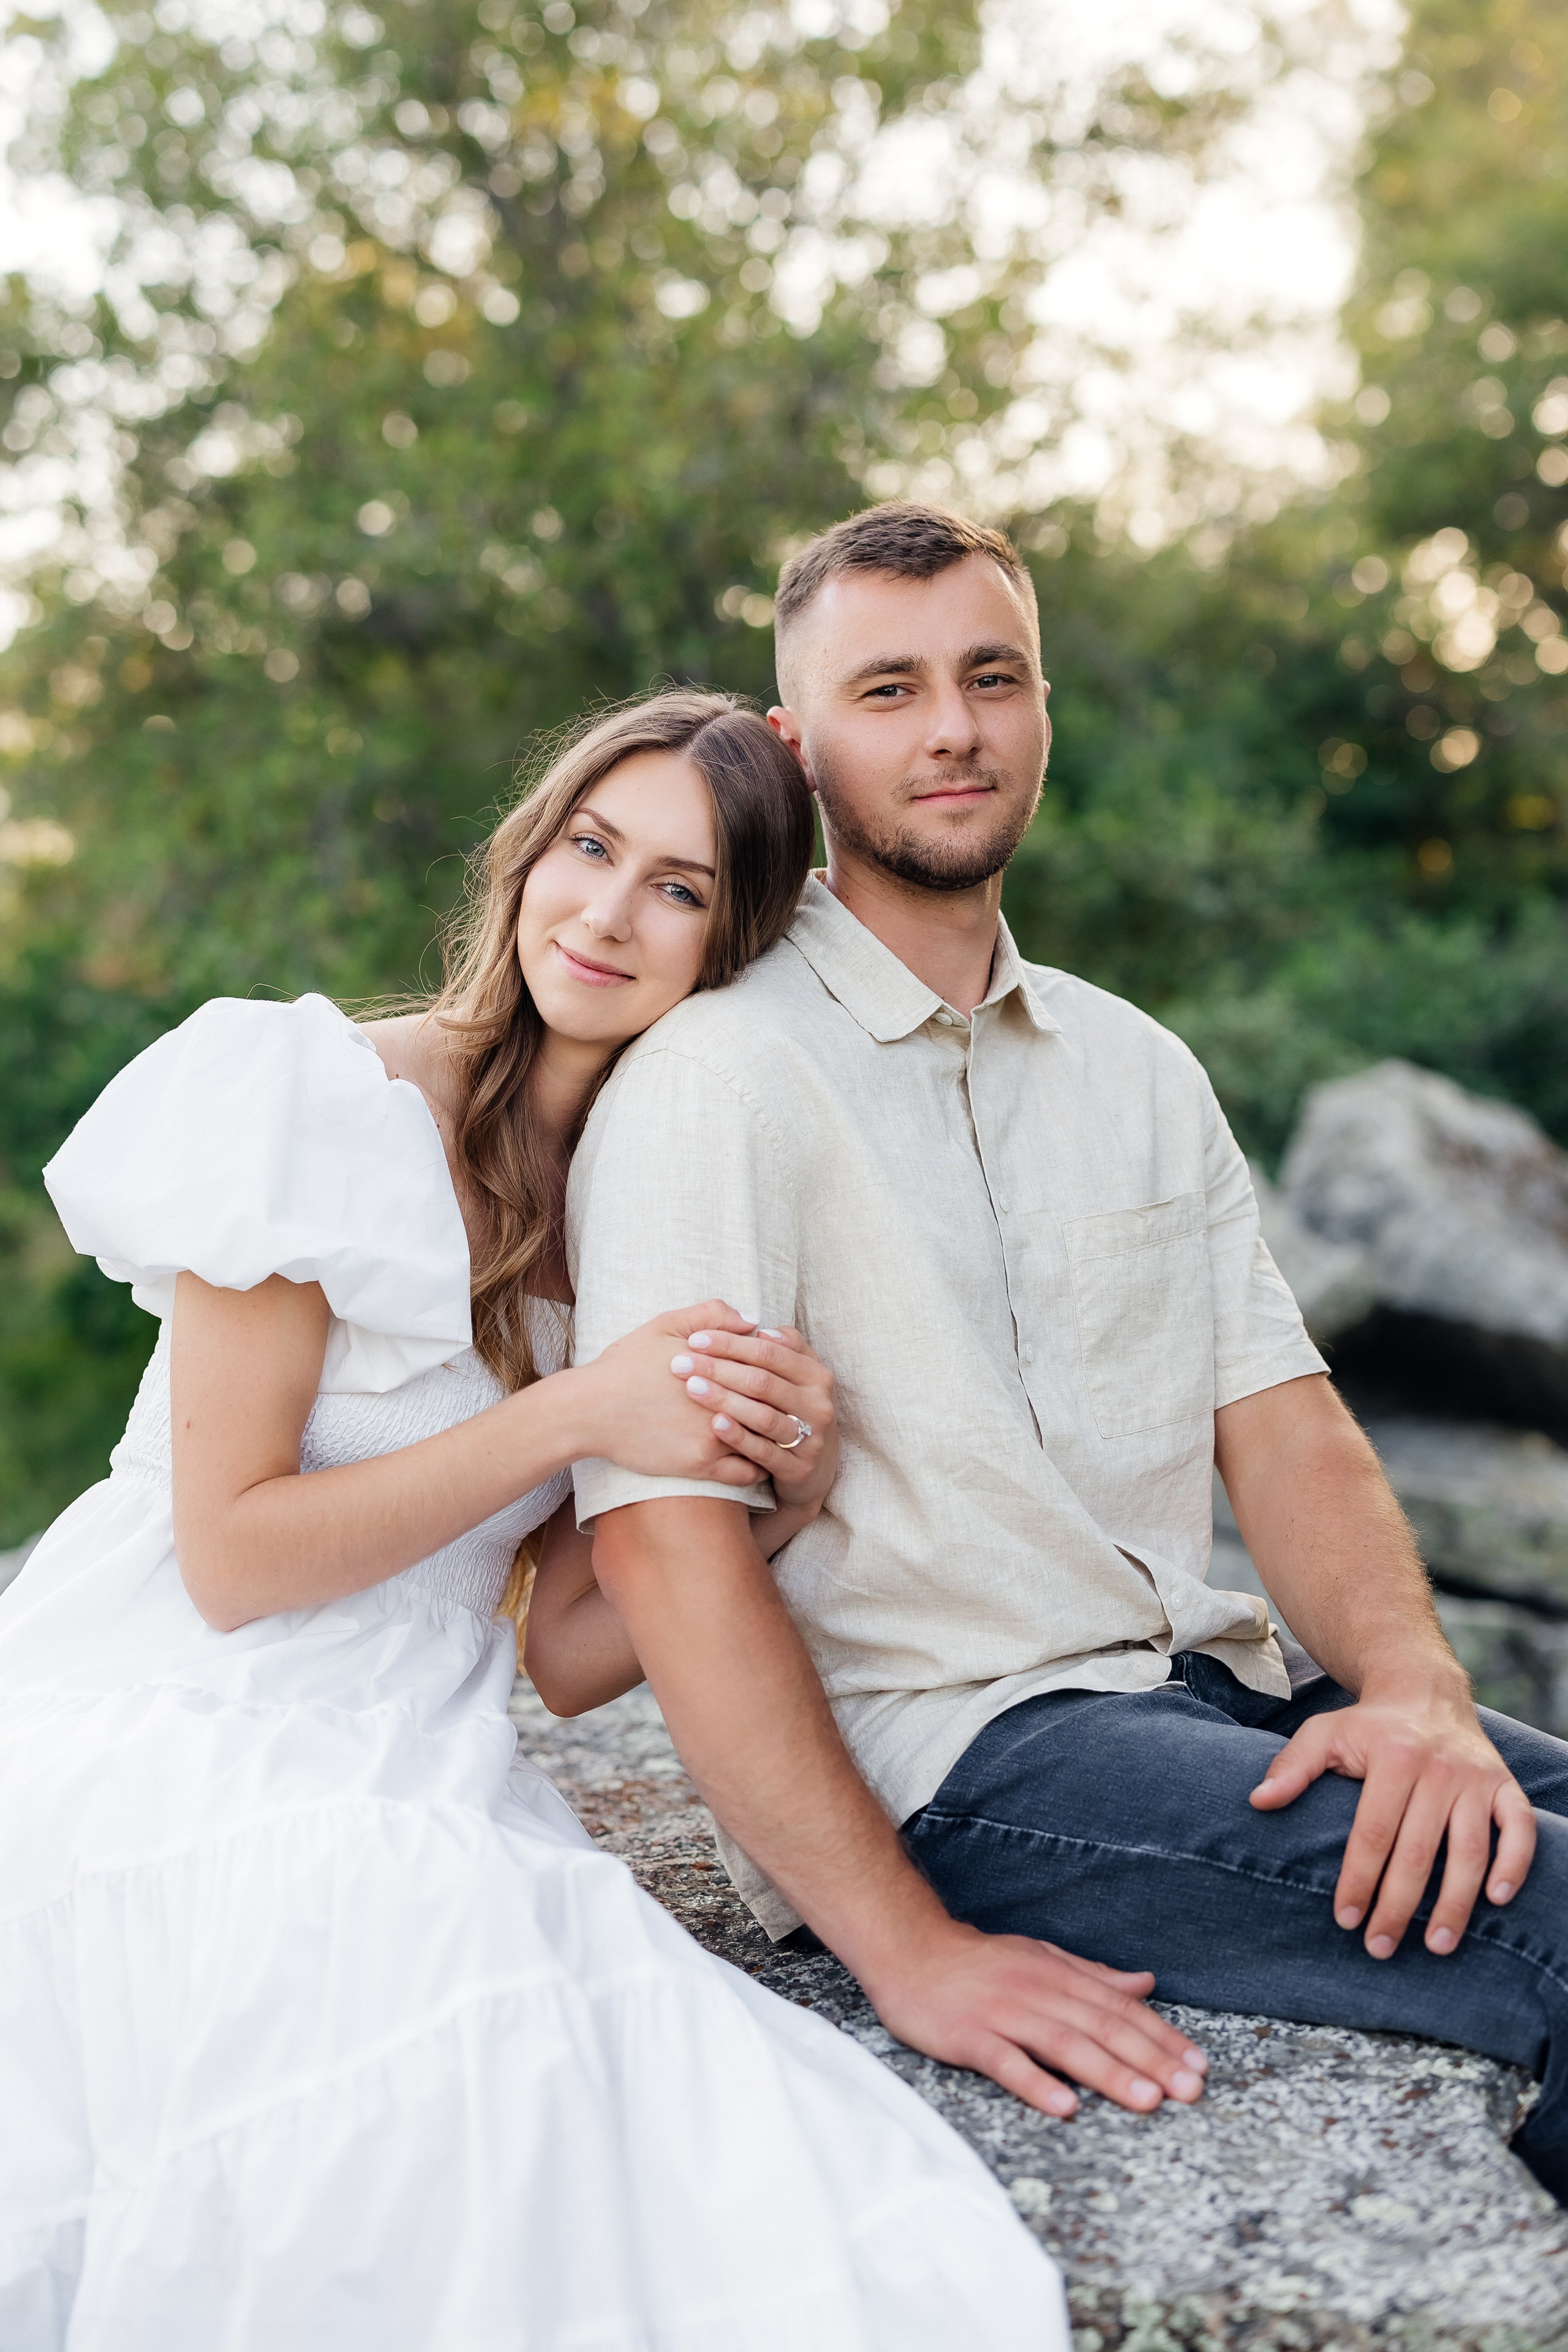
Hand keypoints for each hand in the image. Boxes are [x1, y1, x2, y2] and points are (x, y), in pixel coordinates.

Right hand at [579, 1302, 769, 1486]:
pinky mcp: (701, 1465)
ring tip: (781, 1437)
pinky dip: (757, 1467)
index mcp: (720, 1362)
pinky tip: (758, 1461)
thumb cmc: (626, 1364)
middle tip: (791, 1408)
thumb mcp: (666, 1325)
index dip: (778, 1370)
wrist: (590, 1409)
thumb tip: (753, 1321)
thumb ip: (712, 1315)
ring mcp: (714, 1434)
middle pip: (772, 1403)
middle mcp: (723, 1399)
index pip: (768, 1365)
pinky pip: (747, 1472)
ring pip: (765, 1440)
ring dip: (775, 1438)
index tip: (782, 1376)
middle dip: (784, 1405)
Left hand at [668, 1323, 837, 1512]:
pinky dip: (738, 1437)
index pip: (770, 1352)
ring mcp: (810, 1438)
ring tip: (691, 1388)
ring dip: (724, 1400)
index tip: (694, 1339)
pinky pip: (764, 1451)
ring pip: (762, 1416)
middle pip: (762, 1382)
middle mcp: (817, 1404)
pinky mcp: (798, 1469)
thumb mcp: (798, 1377)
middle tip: (680, 1363)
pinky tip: (714, 1424)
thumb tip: (761, 1329)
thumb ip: (784, 1347)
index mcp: (816, 1375)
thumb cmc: (794, 1411)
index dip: (731, 1343)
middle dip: (718, 1369)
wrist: (815, 1469)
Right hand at [862, 1922, 1208, 2119]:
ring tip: (1148, 2101)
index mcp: (1058, 1975)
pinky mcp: (968, 2036)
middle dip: (1151, 2060)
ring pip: (1064, 2044)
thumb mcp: (1041, 1958)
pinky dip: (1036, 2084)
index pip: (1120, 2008)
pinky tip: (1063, 2107)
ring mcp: (1003, 2013)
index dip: (1162, 2036)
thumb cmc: (980, 1963)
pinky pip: (1006, 2063)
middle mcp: (1037, 1991)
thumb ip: (1093, 1975)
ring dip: (1109, 2073)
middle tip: (1190, 2090)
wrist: (910, 1951)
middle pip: (1102, 2027)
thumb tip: (1145, 1983)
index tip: (1198, 2065)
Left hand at [1249, 1679, 1536, 1956]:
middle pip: (1419, 1851)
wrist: (1425, 1690)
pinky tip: (1496, 1899)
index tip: (1345, 1919)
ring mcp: (1476, 1778)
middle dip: (1399, 1906)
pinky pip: (1519, 1828)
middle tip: (1381, 1947)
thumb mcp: (1324, 1733)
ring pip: (1470, 1850)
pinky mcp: (1505, 1785)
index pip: (1373, 1833)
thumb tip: (1258, 1801)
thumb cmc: (1369, 1725)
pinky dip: (1514, 1864)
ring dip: (1456, 1902)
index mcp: (1393, 1756)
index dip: (1358, 1880)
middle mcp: (1439, 1767)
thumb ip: (1292, 1767)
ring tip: (1438, 1945)